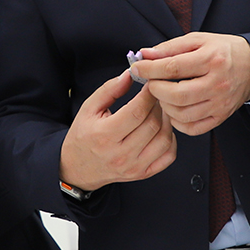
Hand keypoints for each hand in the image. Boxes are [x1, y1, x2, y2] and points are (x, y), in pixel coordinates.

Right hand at [58, 68, 176, 192]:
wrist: (78, 167)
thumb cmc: (83, 136)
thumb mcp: (89, 109)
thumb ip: (109, 90)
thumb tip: (129, 75)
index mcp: (105, 135)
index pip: (137, 111)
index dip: (149, 94)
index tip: (151, 84)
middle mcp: (121, 154)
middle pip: (153, 124)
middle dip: (158, 105)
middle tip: (156, 95)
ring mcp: (134, 166)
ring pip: (164, 139)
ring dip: (167, 121)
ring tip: (159, 111)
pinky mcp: (142, 174)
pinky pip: (168, 156)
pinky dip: (171, 140)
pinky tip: (162, 130)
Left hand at [130, 33, 249, 135]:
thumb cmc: (222, 51)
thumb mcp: (197, 41)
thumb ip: (169, 48)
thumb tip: (145, 55)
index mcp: (211, 59)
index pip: (173, 68)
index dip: (150, 69)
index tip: (137, 67)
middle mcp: (217, 83)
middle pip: (176, 95)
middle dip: (156, 90)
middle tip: (151, 83)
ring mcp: (220, 103)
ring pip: (182, 114)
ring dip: (165, 106)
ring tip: (163, 95)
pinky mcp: (221, 117)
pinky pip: (192, 128)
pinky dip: (177, 121)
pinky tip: (175, 109)